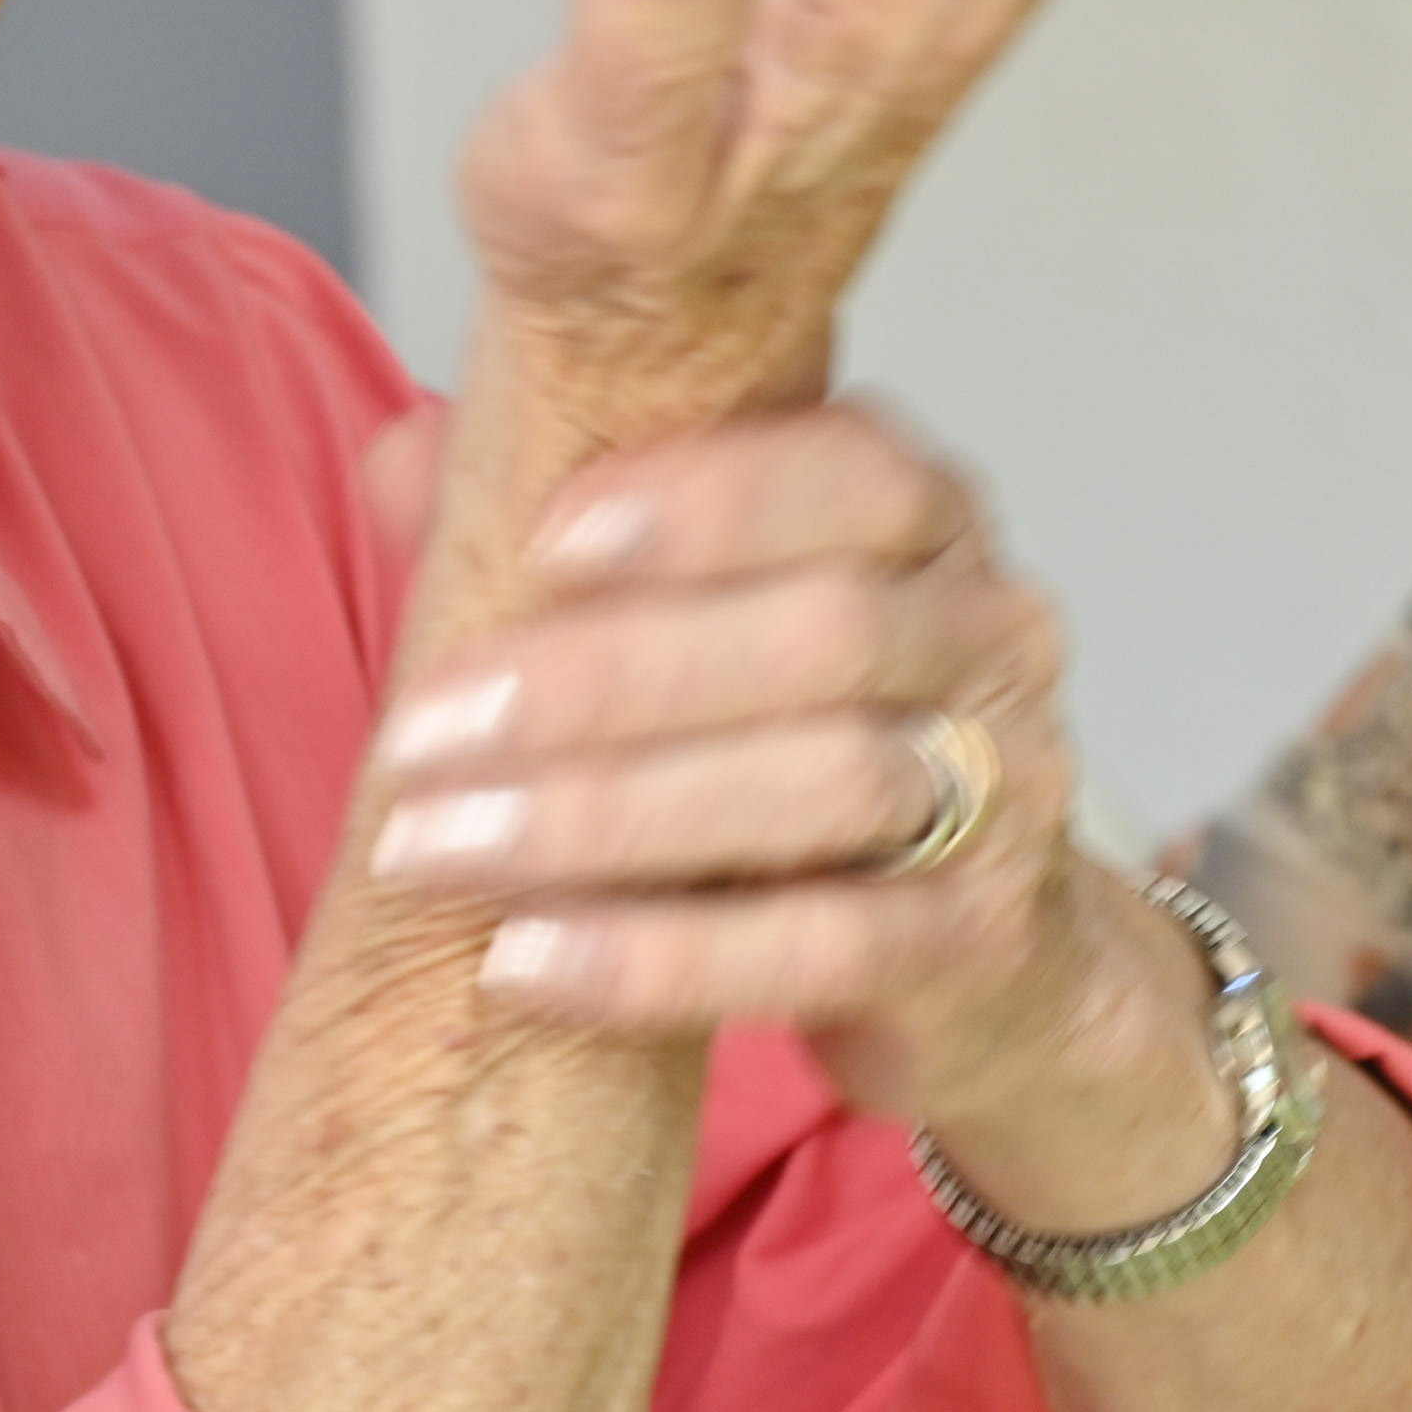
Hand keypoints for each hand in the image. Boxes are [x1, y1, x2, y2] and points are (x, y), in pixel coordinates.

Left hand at [356, 400, 1226, 1171]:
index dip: (705, 502)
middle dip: (601, 680)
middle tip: (422, 734)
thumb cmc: (798, 747)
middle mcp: (993, 636)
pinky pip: (822, 947)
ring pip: (821, 786)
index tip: (541, 541)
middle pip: (824, 634)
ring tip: (437, 848)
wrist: (973, 952)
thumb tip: (404, 452)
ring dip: (602, 818)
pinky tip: (526, 959)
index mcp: (927, 522)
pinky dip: (661, 957)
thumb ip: (567, 535)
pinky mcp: (980, 942)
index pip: (854, 469)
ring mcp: (1007, 791)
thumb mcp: (697, 622)